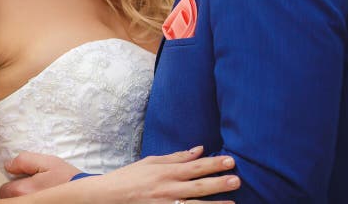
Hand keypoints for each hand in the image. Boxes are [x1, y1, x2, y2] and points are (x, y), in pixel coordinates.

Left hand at [0, 152, 80, 197]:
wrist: (86, 195)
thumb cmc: (68, 178)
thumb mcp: (48, 162)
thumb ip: (24, 161)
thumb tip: (8, 165)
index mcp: (24, 190)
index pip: (4, 190)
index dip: (14, 182)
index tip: (25, 180)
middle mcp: (26, 203)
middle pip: (9, 200)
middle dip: (17, 192)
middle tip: (34, 187)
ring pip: (18, 203)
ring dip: (24, 198)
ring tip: (40, 193)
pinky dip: (32, 201)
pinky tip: (43, 198)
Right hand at [81, 146, 238, 203]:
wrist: (110, 196)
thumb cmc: (130, 177)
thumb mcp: (151, 162)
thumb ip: (176, 157)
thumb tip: (198, 150)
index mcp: (165, 172)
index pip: (194, 167)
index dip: (213, 164)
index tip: (230, 161)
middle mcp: (168, 189)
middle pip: (198, 186)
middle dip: (219, 183)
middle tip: (237, 179)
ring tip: (234, 203)